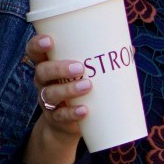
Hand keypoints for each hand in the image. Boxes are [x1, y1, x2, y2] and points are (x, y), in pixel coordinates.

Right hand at [22, 34, 90, 163]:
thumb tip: (130, 48)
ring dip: (68, 89)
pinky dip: (72, 113)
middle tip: (79, 67)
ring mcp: (47, 101)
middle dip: (58, 68)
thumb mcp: (84, 73)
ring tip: (87, 86)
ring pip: (50, 94)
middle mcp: (43, 82)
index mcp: (48, 64)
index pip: (33, 51)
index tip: (49, 40)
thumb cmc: (77, 87)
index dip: (37, 44)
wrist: (68, 123)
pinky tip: (84, 111)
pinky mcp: (55, 119)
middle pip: (42, 71)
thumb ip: (101, 60)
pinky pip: (60, 116)